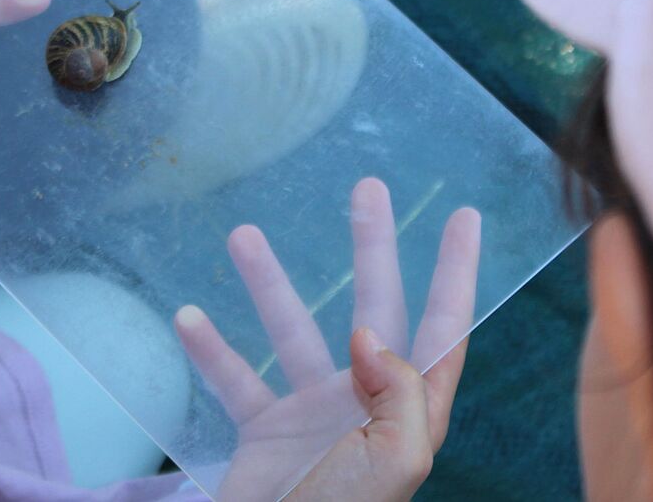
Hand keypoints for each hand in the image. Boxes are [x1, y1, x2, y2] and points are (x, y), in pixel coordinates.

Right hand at [175, 179, 480, 500]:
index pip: (443, 327)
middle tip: (367, 188)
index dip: (456, 273)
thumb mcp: (393, 463)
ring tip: (241, 234)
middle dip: (373, 248)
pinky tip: (188, 318)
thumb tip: (370, 334)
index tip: (463, 217)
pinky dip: (213, 352)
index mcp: (410, 410)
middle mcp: (367, 402)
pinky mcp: (267, 433)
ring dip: (270, 284)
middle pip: (374, 307)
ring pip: (294, 331)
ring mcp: (315, 414)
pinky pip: (239, 380)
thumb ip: (399, 394)